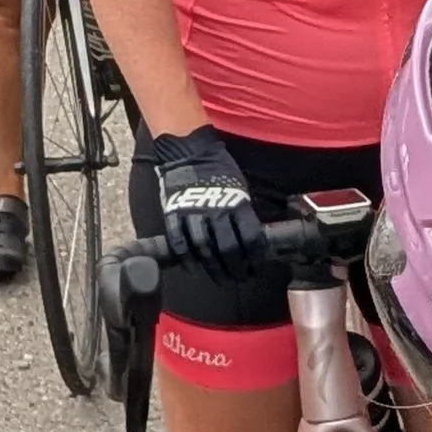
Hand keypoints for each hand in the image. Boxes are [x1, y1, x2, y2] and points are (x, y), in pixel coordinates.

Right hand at [148, 126, 264, 277]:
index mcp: (237, 203)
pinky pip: (180, 243)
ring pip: (205, 249)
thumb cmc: (218, 171)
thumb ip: (244, 213)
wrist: (189, 152)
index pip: (251, 237)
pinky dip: (187, 259)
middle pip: (229, 248)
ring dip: (214, 269)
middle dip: (237, 268)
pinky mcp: (174, 215)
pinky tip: (194, 269)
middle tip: (240, 278)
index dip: (256, 258)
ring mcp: (193, 214)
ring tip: (221, 279)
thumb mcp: (241, 188)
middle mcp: (216, 210)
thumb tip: (254, 238)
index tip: (258, 268)